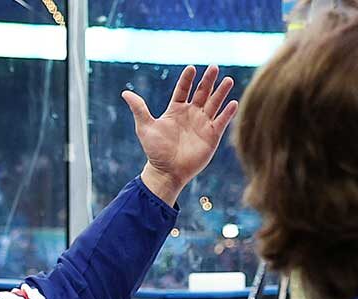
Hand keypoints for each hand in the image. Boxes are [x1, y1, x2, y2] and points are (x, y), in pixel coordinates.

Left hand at [122, 65, 237, 206]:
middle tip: (214, 67)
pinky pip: (221, 121)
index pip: (183, 90)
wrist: (166, 172)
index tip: (192, 68)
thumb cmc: (155, 151)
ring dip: (221, 92)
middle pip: (202, 93)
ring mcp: (203, 124)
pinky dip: (227, 113)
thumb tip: (125, 93)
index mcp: (176, 110)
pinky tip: (232, 103)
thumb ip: (139, 109)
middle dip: (208, 80)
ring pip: (214, 104)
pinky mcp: (212, 135)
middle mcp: (191, 114)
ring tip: (228, 80)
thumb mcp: (145, 128)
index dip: (187, 79)